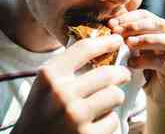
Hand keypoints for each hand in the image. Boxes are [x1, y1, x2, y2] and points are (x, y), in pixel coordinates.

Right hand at [12, 35, 130, 133]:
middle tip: (124, 75)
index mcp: (50, 76)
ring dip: (114, 98)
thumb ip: (68, 68)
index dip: (106, 42)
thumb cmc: (41, 113)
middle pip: (109, 73)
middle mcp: (61, 94)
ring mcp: (75, 116)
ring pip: (115, 95)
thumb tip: (103, 49)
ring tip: (106, 103)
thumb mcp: (46, 85)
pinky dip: (108, 122)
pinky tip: (96, 124)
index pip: (85, 48)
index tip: (118, 40)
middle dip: (122, 73)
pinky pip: (112, 120)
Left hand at [108, 9, 164, 106]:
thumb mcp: (133, 51)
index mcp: (158, 31)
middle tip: (117, 31)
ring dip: (144, 39)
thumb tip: (110, 25)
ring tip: (127, 43)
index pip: (147, 15)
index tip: (112, 23)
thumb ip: (126, 37)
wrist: (154, 96)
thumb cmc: (141, 71)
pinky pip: (162, 61)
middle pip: (158, 23)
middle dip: (136, 25)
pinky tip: (131, 64)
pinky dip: (145, 60)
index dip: (130, 17)